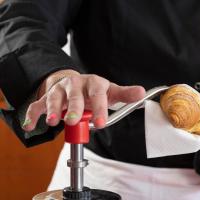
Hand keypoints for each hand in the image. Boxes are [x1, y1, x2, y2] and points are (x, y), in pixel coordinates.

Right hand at [22, 70, 145, 130]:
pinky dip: (33, 114)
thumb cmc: (94, 91)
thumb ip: (125, 95)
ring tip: (52, 121)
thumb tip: (142, 93)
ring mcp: (60, 90)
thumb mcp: (111, 92)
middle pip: (75, 96)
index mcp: (94, 83)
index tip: (101, 123)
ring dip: (52, 109)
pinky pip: (38, 104)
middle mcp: (76, 84)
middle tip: (74, 121)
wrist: (75, 83)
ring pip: (54, 98)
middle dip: (74, 109)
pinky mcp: (48, 96)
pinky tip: (30, 125)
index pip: (98, 95)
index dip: (99, 109)